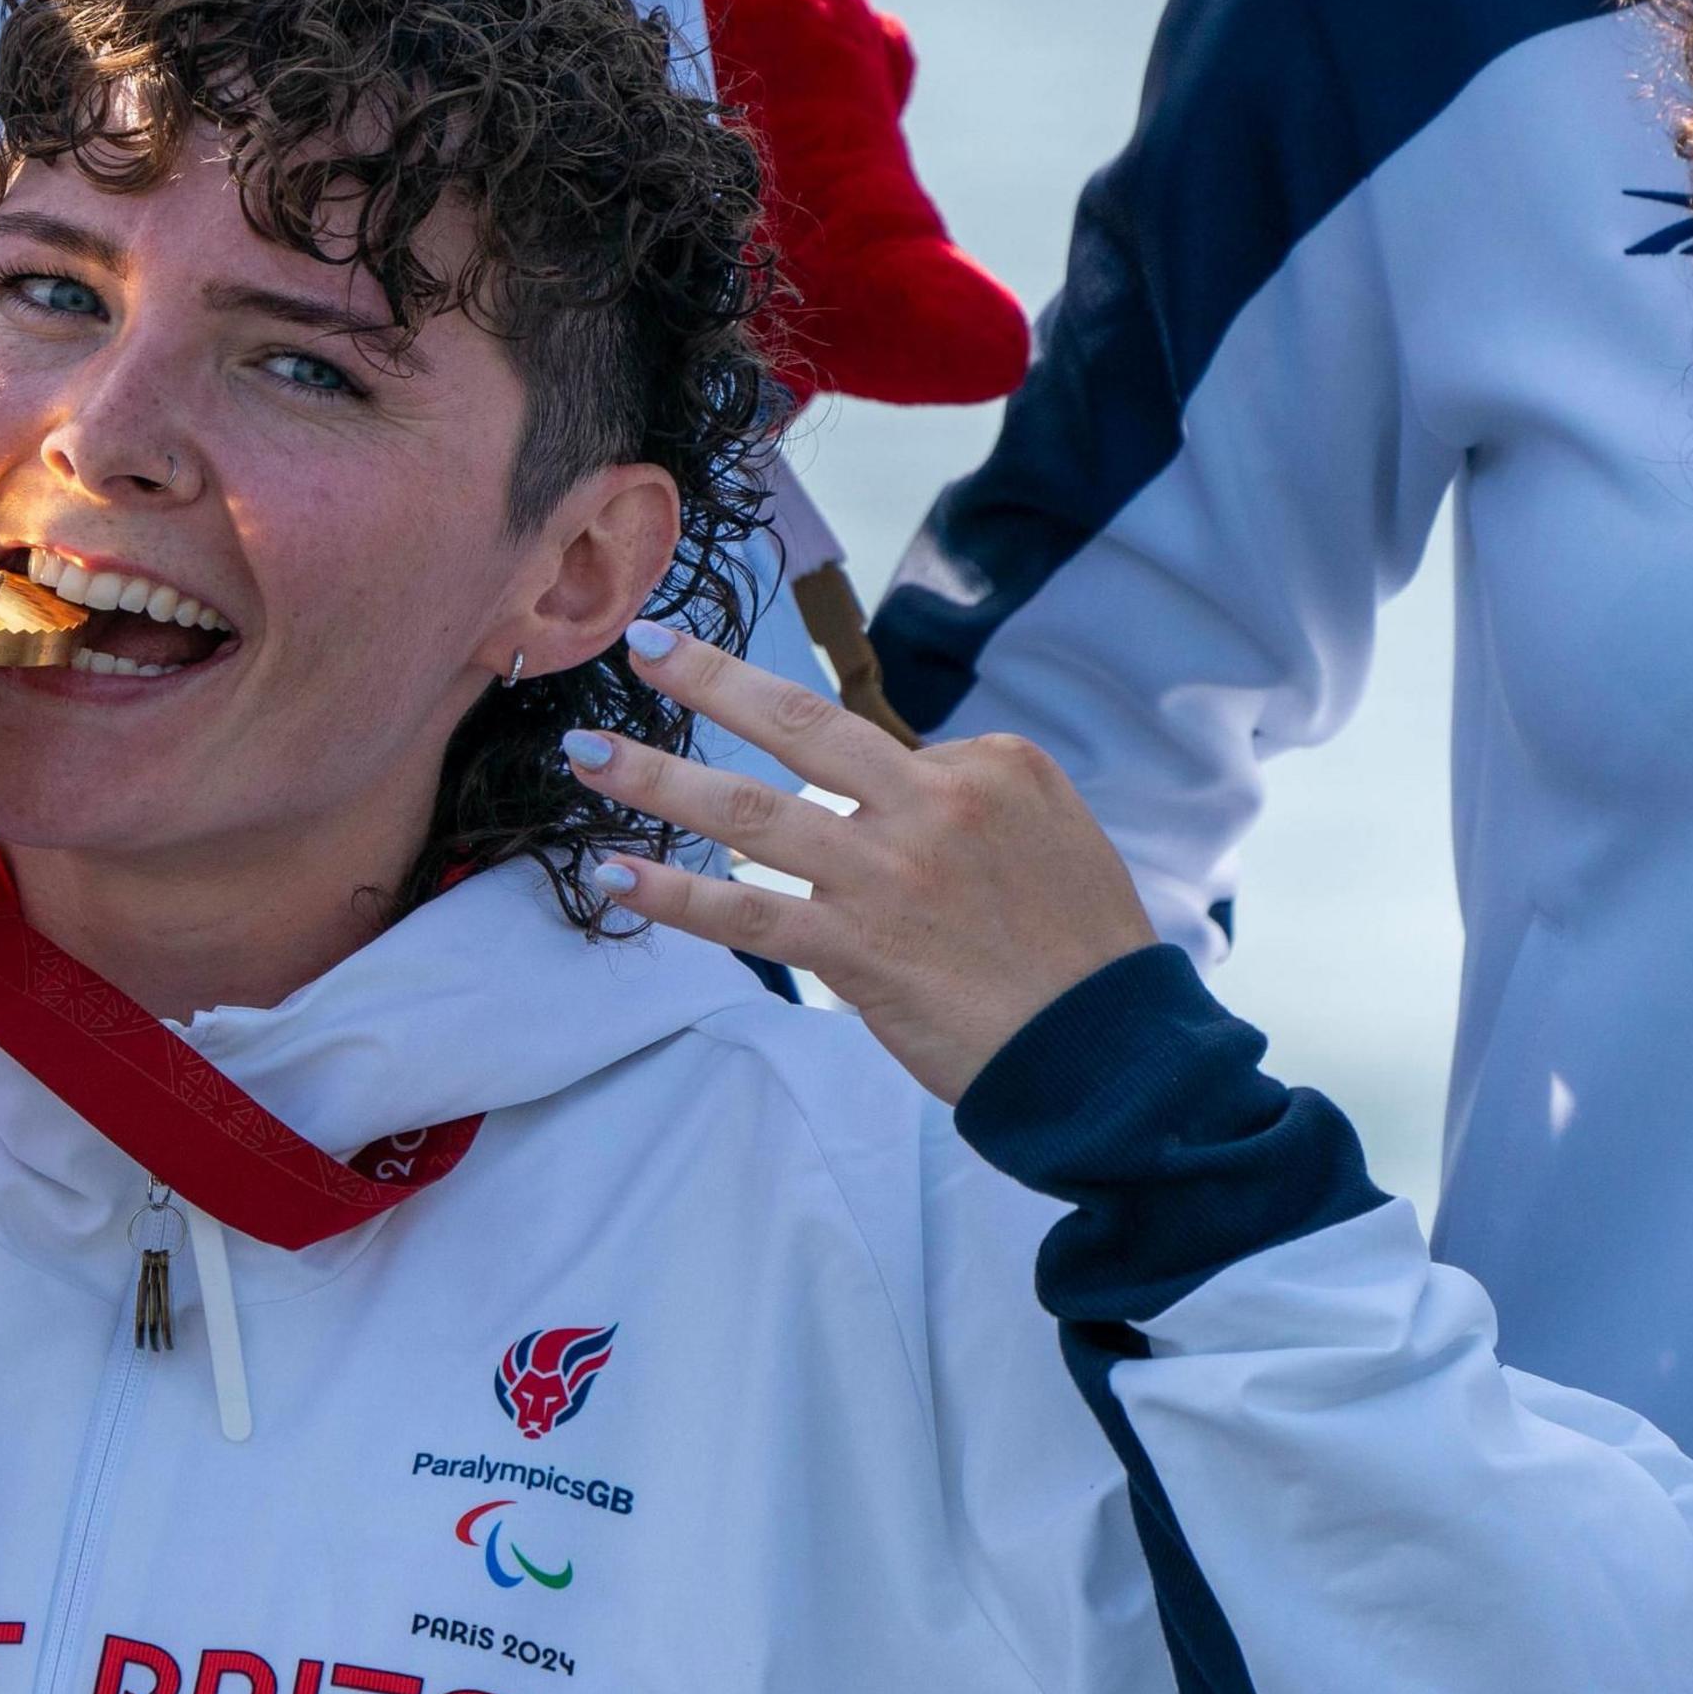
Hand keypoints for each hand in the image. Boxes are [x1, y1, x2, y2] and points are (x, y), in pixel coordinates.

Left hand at [561, 621, 1156, 1102]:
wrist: (1105, 1050)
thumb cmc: (1081, 953)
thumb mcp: (1051, 834)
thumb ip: (965, 799)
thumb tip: (892, 789)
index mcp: (988, 764)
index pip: (882, 745)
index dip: (841, 771)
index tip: (831, 795)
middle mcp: (933, 802)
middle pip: (800, 726)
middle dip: (711, 679)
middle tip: (645, 642)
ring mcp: (886, 874)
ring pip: (750, 811)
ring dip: (657, 777)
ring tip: (587, 752)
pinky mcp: (857, 948)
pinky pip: (744, 915)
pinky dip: (671, 894)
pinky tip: (614, 873)